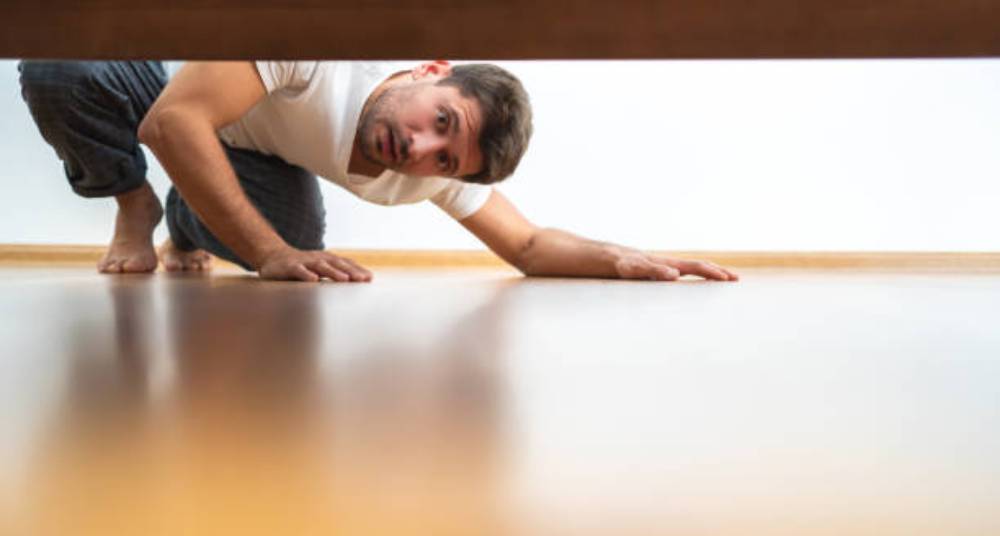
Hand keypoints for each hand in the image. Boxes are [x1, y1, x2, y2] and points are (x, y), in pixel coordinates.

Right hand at [258, 246, 372, 281]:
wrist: (273, 257)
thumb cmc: (301, 266)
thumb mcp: (319, 269)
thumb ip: (334, 275)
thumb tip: (356, 283)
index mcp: (326, 259)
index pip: (345, 263)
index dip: (357, 270)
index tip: (369, 278)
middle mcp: (317, 259)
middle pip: (337, 264)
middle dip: (351, 271)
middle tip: (363, 279)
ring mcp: (304, 262)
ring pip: (320, 266)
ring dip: (333, 272)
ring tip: (344, 279)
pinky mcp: (289, 267)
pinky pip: (298, 270)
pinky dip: (306, 274)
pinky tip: (313, 280)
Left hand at [614, 250, 738, 281]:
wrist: (613, 258)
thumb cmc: (623, 264)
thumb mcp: (635, 269)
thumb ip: (653, 271)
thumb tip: (675, 275)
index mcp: (669, 264)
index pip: (696, 267)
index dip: (712, 273)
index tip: (727, 279)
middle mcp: (671, 264)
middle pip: (700, 265)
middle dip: (718, 272)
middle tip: (736, 279)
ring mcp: (668, 267)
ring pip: (694, 269)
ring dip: (710, 273)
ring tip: (724, 279)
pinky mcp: (663, 272)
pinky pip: (685, 273)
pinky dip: (698, 276)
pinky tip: (699, 283)